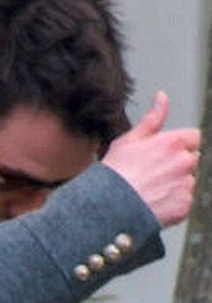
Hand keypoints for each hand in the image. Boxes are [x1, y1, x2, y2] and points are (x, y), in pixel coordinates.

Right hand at [102, 91, 200, 226]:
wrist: (109, 204)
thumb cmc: (115, 172)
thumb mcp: (129, 139)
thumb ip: (152, 118)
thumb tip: (162, 98)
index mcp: (173, 143)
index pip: (193, 137)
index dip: (178, 144)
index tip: (164, 152)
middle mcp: (185, 162)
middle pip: (191, 159)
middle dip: (177, 164)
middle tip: (153, 172)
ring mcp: (186, 184)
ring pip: (187, 180)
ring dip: (175, 183)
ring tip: (151, 188)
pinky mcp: (185, 204)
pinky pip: (184, 200)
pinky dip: (172, 202)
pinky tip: (154, 200)